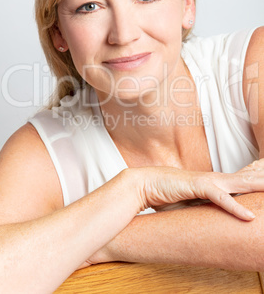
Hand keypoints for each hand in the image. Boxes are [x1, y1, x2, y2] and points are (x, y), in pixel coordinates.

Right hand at [85, 161, 263, 267]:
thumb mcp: (188, 202)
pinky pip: (220, 198)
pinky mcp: (197, 187)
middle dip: (261, 177)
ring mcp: (206, 182)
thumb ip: (201, 206)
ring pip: (239, 184)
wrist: (143, 184)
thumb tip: (207, 216)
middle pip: (245, 178)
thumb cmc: (164, 193)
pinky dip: (235, 207)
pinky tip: (248, 216)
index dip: (254, 178)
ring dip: (257, 186)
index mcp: (212, 182)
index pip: (239, 180)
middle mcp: (212, 179)